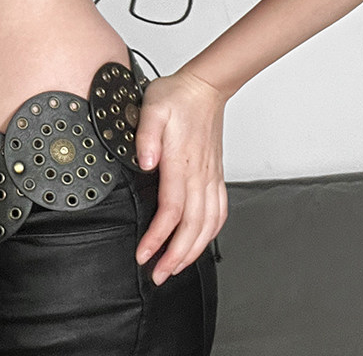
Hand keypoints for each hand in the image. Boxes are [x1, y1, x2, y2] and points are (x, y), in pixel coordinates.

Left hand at [134, 68, 227, 284]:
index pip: (171, 211)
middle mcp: (199, 175)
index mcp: (181, 162)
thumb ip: (146, 135)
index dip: (158, 238)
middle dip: (175, 257)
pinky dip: (211, 233)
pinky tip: (201, 242)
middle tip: (158, 275)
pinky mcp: (215, 175)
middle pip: (192, 227)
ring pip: (208, 224)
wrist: (204, 88)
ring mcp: (210, 177)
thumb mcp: (152, 107)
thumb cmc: (176, 96)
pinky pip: (218, 211)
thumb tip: (144, 161)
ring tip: (176, 267)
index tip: (144, 254)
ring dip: (193, 250)